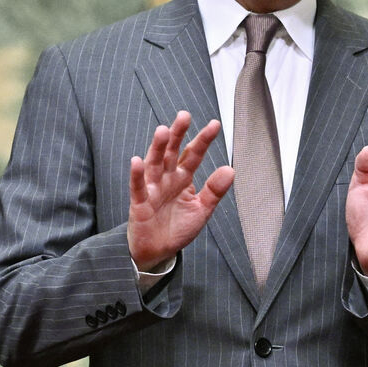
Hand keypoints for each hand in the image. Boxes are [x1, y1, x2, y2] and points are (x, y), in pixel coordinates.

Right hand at [128, 110, 233, 270]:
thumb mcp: (201, 210)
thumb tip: (230, 169)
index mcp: (183, 178)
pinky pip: (138, 186)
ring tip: (163, 131)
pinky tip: (137, 161)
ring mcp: (153, 188)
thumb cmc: (177, 228)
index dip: (203, 140)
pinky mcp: (140, 202)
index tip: (214, 125)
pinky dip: (137, 174)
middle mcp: (167, 178)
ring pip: (154, 163)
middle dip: (178, 134)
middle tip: (184, 116)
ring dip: (157, 147)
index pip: (194, 154)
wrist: (157, 251)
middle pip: (172, 152)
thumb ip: (214, 191)